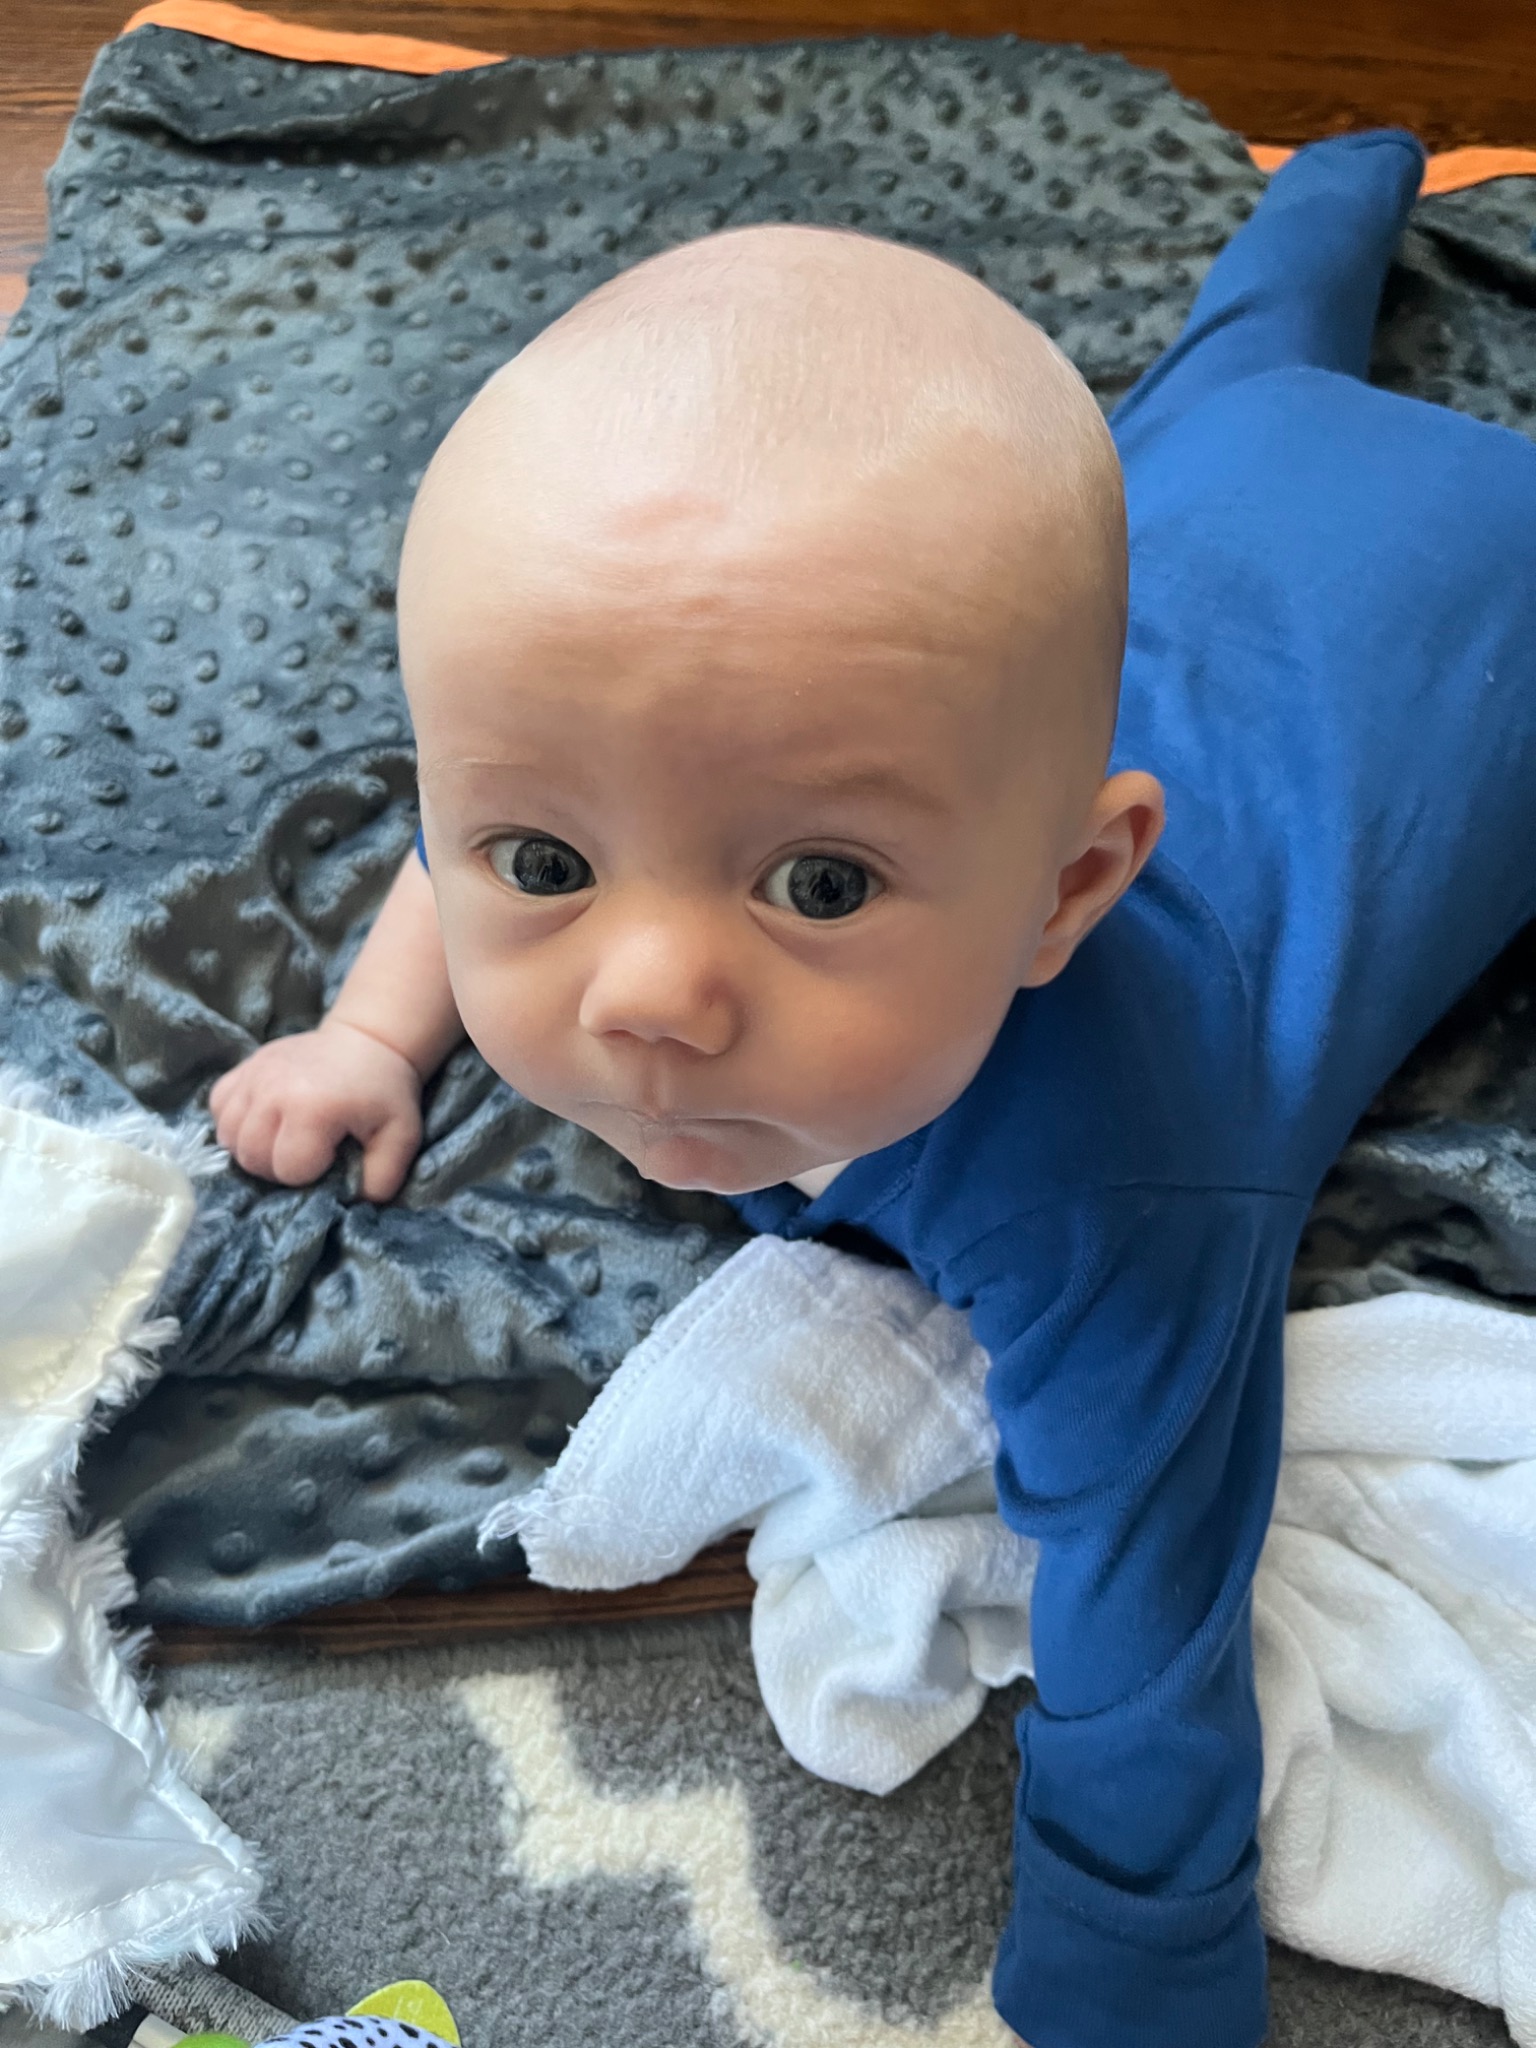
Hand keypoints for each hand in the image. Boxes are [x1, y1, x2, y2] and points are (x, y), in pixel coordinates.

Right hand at [210, 1017, 424, 1200]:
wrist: (365, 1042)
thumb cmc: (383, 1093)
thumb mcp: (401, 1137)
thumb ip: (382, 1179)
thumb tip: (352, 1205)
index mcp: (312, 1107)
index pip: (289, 1170)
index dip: (311, 1173)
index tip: (331, 1155)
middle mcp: (272, 1090)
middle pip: (252, 1158)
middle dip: (279, 1167)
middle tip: (308, 1151)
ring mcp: (253, 1076)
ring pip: (229, 1138)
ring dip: (254, 1149)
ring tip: (285, 1139)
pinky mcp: (242, 1069)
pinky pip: (218, 1111)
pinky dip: (236, 1124)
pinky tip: (265, 1122)